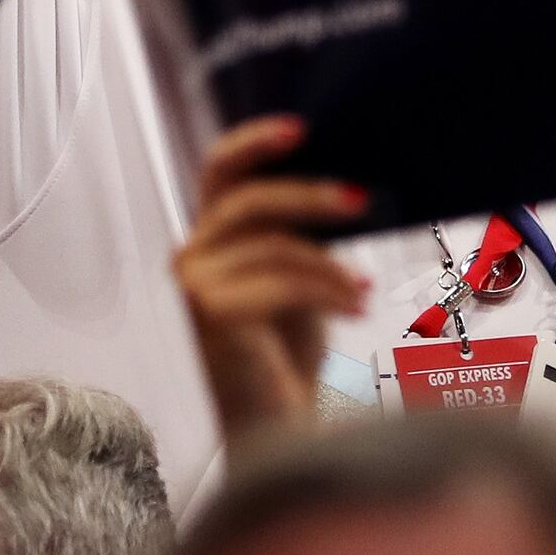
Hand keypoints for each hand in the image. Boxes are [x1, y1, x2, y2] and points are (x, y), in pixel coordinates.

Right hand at [174, 115, 367, 454]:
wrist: (274, 426)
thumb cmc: (285, 357)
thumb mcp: (297, 281)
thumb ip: (299, 237)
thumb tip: (346, 189)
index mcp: (210, 239)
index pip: (219, 172)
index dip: (254, 143)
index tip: (301, 128)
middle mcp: (191, 256)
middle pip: (249, 201)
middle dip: (310, 196)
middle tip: (361, 200)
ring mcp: (194, 286)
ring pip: (274, 246)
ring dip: (332, 268)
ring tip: (364, 291)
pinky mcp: (210, 315)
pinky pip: (280, 282)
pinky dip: (327, 292)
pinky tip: (355, 308)